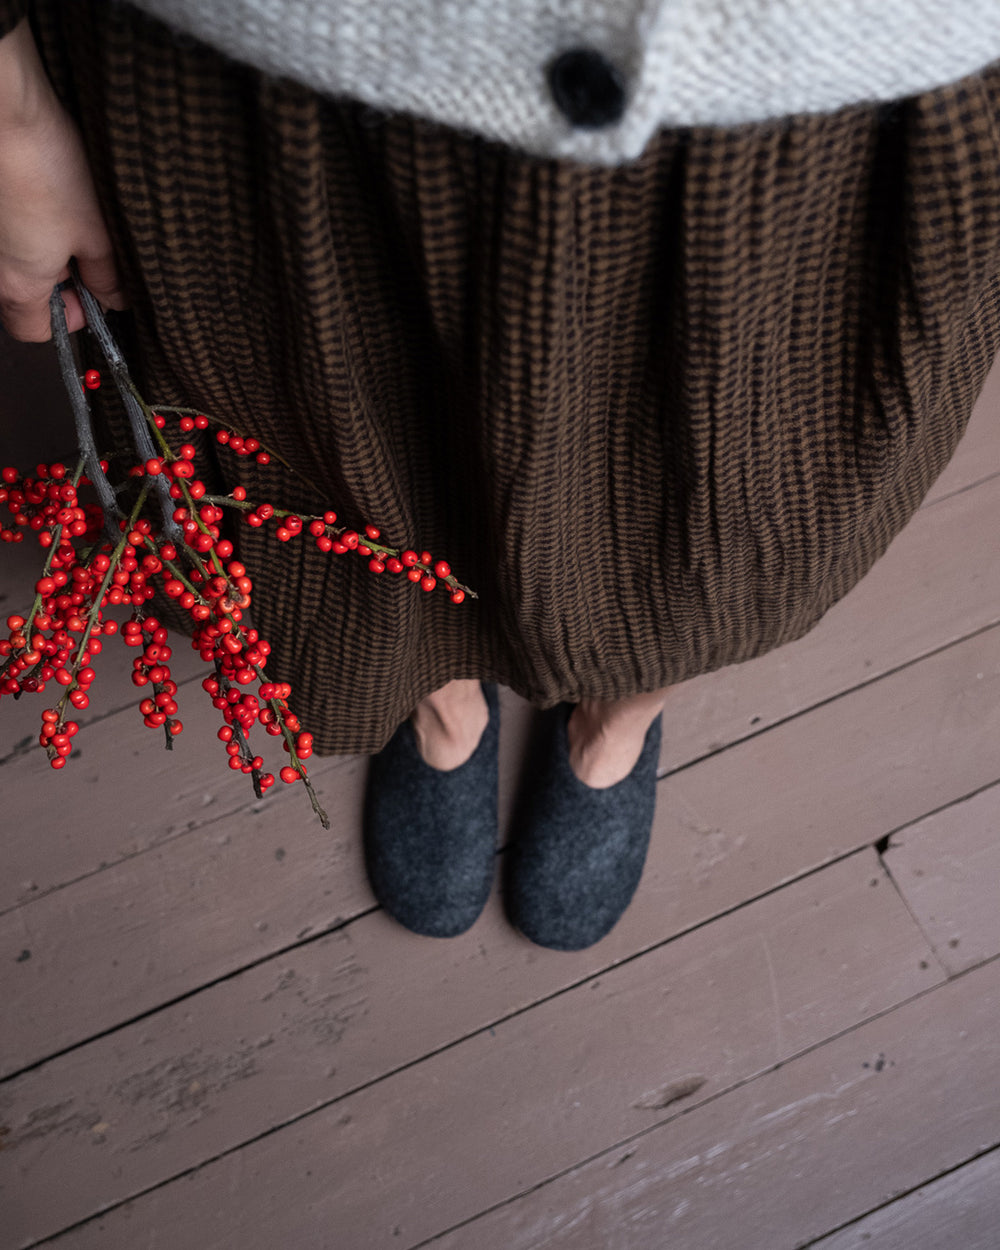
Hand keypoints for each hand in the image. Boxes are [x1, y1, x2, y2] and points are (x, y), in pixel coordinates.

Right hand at [0, 18, 126, 340]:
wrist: (4, 108)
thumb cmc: (48, 172)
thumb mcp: (97, 233)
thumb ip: (107, 275)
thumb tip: (115, 299)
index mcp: (18, 284)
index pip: (34, 331)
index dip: (68, 318)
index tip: (92, 293)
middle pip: (21, 295)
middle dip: (56, 282)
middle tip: (84, 251)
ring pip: (14, 259)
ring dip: (43, 247)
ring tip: (67, 215)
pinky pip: (7, 231)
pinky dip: (27, 221)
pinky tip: (47, 192)